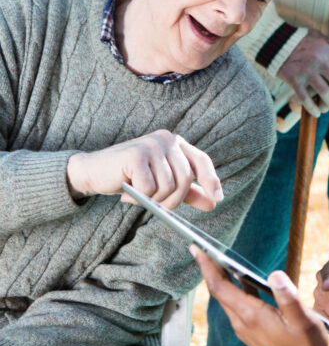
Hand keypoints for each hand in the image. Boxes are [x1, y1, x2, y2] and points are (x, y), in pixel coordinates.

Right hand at [66, 130, 221, 210]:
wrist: (94, 171)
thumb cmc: (130, 177)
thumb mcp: (163, 184)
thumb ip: (188, 192)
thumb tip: (213, 203)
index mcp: (176, 143)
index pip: (201, 160)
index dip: (211, 179)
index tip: (217, 199)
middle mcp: (167, 139)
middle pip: (185, 179)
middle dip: (173, 200)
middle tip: (155, 206)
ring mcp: (152, 145)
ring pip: (168, 186)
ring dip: (153, 200)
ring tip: (138, 196)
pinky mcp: (136, 155)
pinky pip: (149, 188)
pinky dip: (139, 197)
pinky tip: (128, 192)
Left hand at [192, 245, 328, 345]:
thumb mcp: (303, 320)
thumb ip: (288, 297)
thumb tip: (274, 274)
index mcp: (251, 315)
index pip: (220, 287)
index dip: (207, 267)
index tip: (197, 249)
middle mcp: (243, 322)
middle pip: (218, 292)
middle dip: (209, 269)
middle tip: (202, 249)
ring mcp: (245, 328)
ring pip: (226, 299)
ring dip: (220, 279)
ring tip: (218, 260)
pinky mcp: (250, 331)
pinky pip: (235, 306)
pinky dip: (233, 289)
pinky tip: (241, 282)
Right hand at [277, 29, 328, 116]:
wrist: (275, 42)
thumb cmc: (300, 41)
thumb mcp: (317, 38)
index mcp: (325, 49)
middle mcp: (317, 59)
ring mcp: (305, 70)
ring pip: (324, 92)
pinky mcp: (293, 78)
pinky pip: (305, 98)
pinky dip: (313, 108)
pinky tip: (317, 112)